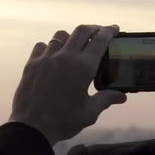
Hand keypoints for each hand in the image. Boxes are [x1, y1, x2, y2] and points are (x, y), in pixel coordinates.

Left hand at [9, 25, 126, 145]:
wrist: (32, 127)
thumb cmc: (63, 120)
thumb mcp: (90, 112)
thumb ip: (106, 99)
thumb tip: (122, 96)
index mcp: (83, 67)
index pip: (100, 40)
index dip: (109, 31)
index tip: (115, 28)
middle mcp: (65, 57)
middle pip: (81, 31)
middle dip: (93, 28)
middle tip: (99, 31)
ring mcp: (46, 58)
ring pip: (61, 36)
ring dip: (71, 36)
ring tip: (75, 44)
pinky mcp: (32, 63)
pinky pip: (42, 46)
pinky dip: (51, 47)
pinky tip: (53, 56)